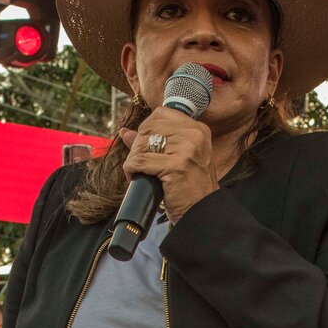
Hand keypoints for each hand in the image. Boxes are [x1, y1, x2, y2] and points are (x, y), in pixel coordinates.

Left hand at [117, 106, 216, 222]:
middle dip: (138, 145)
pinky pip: (140, 161)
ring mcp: (187, 149)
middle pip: (149, 127)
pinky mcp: (176, 165)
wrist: (201, 213)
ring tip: (138, 172)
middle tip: (138, 163)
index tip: (145, 146)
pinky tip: (136, 178)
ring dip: (134, 159)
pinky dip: (132, 170)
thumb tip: (125, 132)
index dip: (146, 128)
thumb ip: (154, 141)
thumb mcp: (178, 159)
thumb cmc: (189, 188)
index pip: (161, 114)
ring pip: (143, 144)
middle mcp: (194, 135)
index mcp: (197, 129)